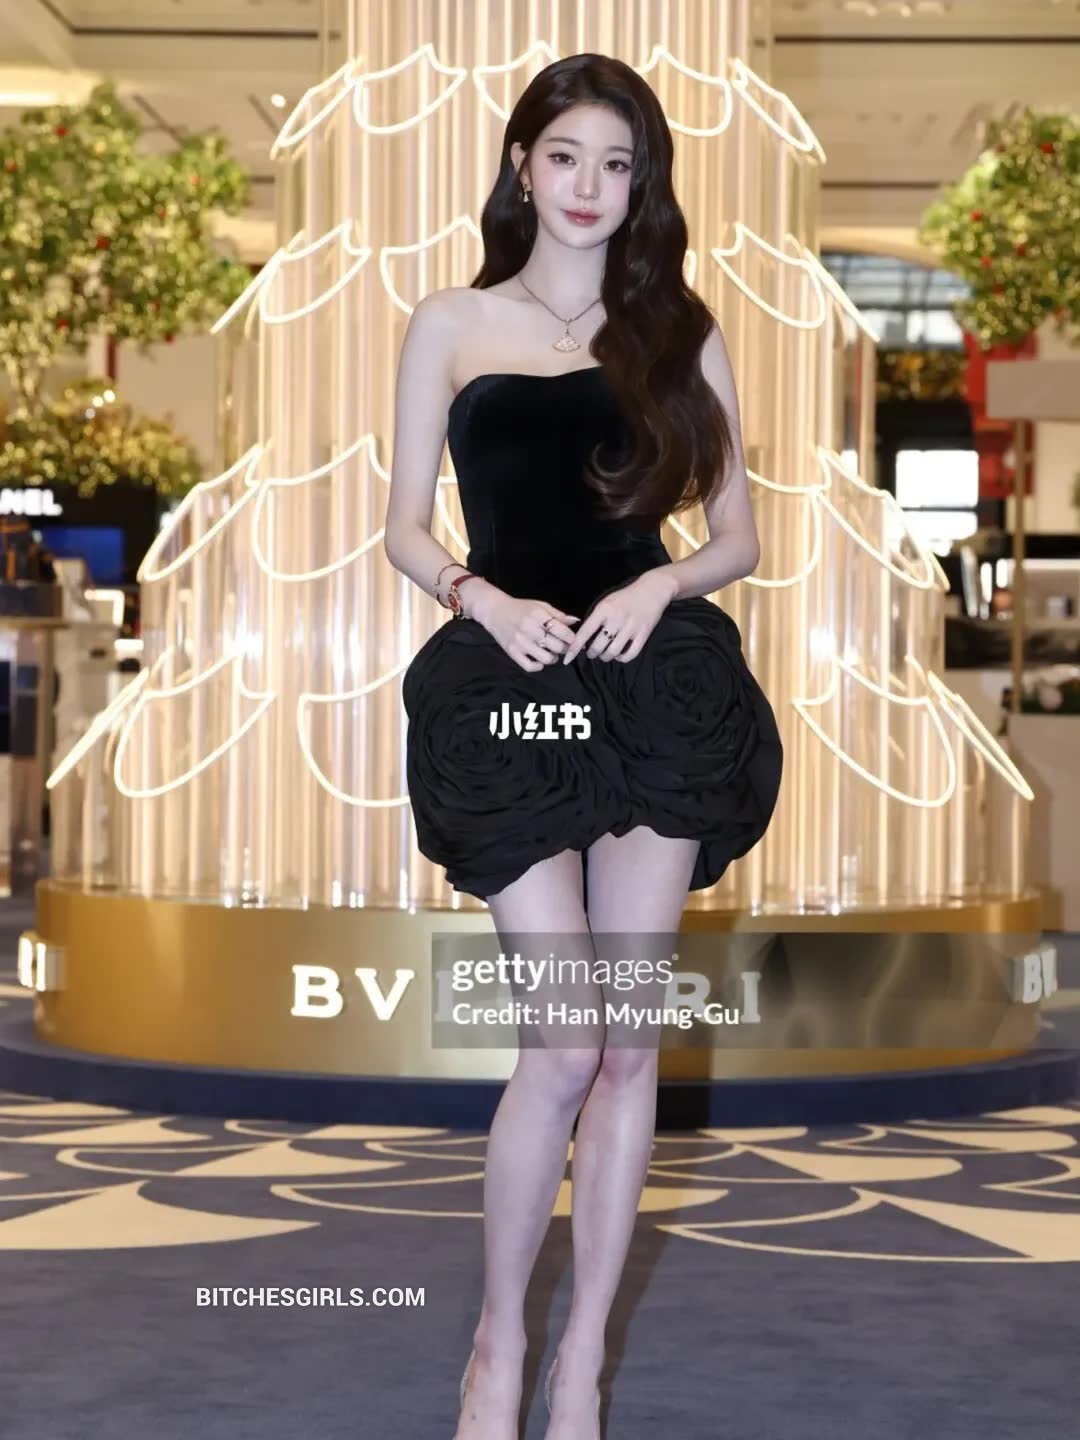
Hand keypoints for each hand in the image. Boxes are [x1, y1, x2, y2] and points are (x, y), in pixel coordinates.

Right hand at [470, 583, 579, 672]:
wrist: (494, 611)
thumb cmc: (520, 608)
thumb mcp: (540, 606)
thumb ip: (558, 615)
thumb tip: (576, 621)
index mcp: (538, 615)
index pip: (562, 631)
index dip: (572, 638)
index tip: (572, 639)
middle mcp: (529, 629)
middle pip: (557, 646)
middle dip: (564, 648)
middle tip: (563, 647)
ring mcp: (520, 642)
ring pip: (546, 658)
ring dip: (554, 658)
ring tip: (552, 653)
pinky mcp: (512, 652)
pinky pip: (530, 666)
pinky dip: (539, 666)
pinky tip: (540, 660)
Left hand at [562, 567, 678, 664]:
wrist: (652, 590)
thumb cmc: (625, 597)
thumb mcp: (606, 602)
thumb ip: (595, 618)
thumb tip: (582, 637)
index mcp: (604, 609)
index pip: (585, 632)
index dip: (574, 647)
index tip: (568, 658)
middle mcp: (616, 619)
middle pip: (598, 646)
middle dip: (591, 653)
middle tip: (591, 653)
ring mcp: (631, 628)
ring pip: (612, 652)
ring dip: (605, 657)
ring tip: (603, 655)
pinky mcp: (643, 634)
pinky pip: (630, 654)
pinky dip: (622, 659)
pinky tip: (618, 656)